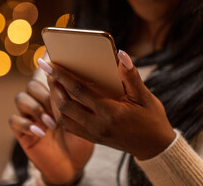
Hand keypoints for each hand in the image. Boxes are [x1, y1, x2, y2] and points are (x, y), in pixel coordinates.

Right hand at [9, 79, 93, 184]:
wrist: (72, 166)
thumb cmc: (81, 141)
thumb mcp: (83, 120)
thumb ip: (77, 102)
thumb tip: (78, 80)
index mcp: (55, 97)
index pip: (47, 78)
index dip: (51, 74)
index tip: (57, 77)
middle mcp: (40, 103)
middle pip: (32, 85)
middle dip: (45, 95)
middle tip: (59, 110)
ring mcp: (29, 117)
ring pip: (20, 98)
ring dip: (35, 108)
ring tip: (51, 123)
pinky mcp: (21, 132)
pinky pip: (14, 120)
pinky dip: (26, 124)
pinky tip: (41, 133)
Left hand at [37, 50, 175, 159]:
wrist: (154, 147)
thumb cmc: (152, 119)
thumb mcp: (145, 97)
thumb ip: (131, 76)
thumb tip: (121, 54)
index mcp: (111, 112)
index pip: (79, 91)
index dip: (62, 75)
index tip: (49, 64)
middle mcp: (98, 125)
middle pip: (65, 104)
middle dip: (53, 85)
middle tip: (47, 70)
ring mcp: (93, 134)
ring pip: (63, 117)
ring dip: (55, 99)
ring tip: (53, 83)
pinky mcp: (92, 139)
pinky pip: (69, 126)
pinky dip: (61, 113)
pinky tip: (61, 101)